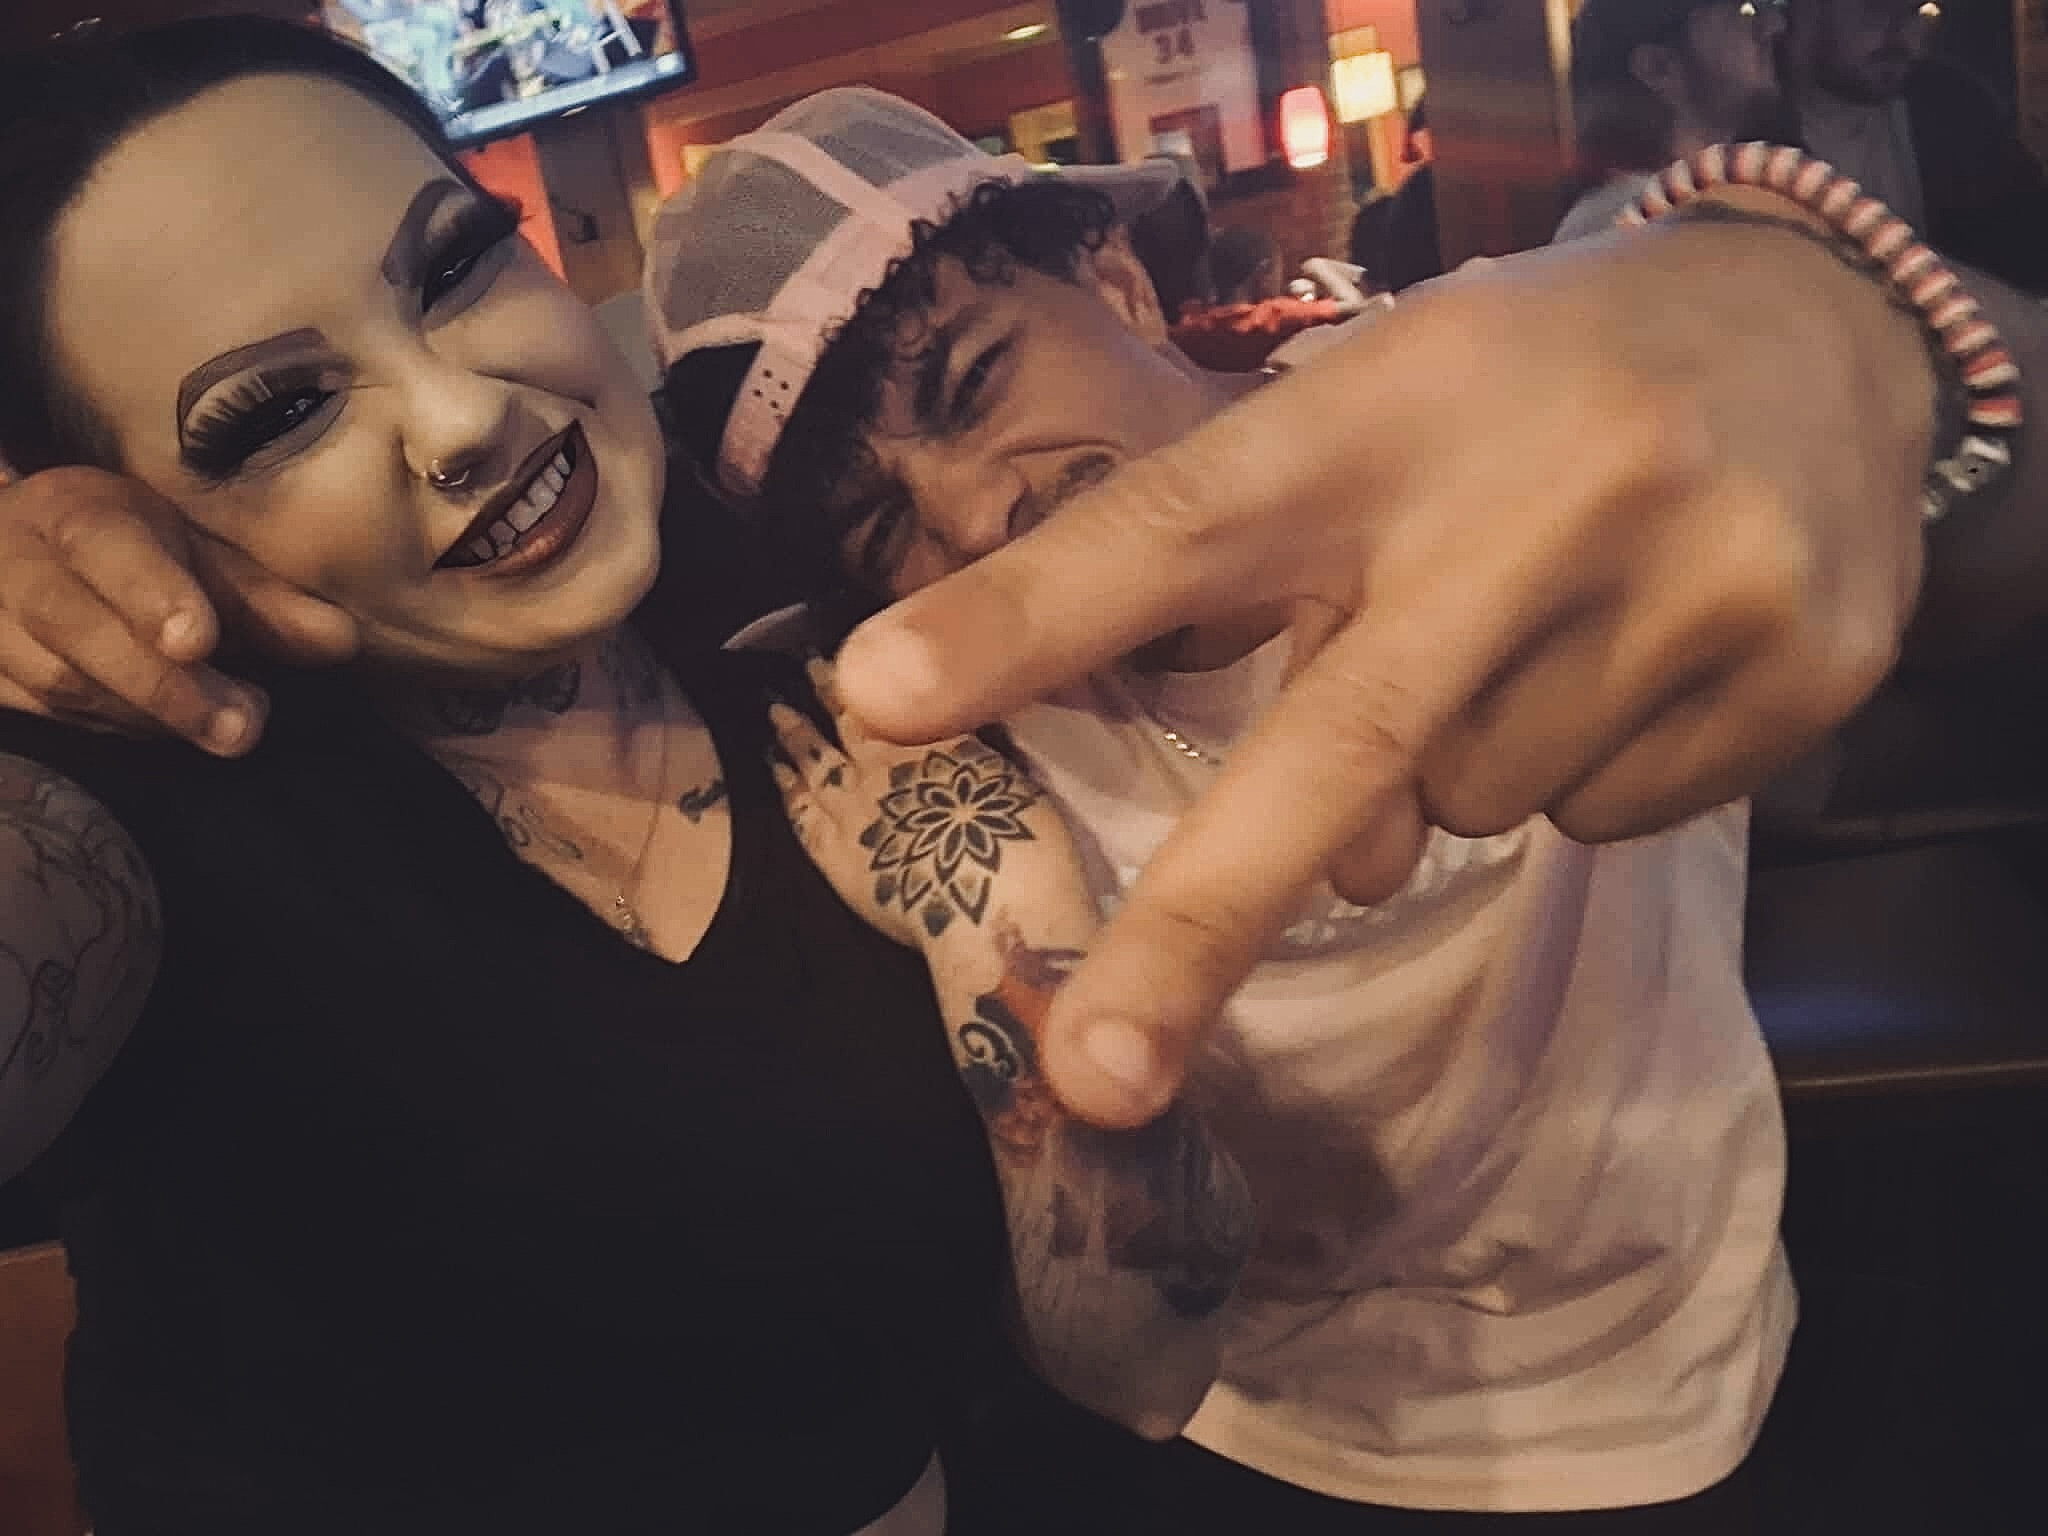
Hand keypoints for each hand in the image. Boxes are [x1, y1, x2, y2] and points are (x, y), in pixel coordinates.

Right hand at [0, 468, 357, 753]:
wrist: (21, 552)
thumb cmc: (130, 551)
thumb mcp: (195, 551)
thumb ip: (262, 597)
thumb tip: (340, 641)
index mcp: (72, 512)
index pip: (104, 547)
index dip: (151, 593)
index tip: (199, 640)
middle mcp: (14, 565)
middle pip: (73, 627)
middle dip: (162, 684)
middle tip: (240, 728)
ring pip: (59, 684)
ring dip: (150, 716)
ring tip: (227, 731)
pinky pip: (52, 717)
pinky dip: (119, 730)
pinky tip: (171, 733)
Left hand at [770, 662, 1094, 953]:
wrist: (990, 903)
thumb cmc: (1024, 847)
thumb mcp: (1012, 777)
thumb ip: (975, 748)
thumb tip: (964, 723)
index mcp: (934, 740)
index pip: (891, 699)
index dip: (868, 679)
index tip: (852, 658)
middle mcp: (886, 764)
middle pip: (847, 720)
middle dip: (825, 692)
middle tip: (807, 666)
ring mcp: (853, 807)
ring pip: (814, 760)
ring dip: (794, 732)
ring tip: (776, 710)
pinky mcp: (834, 853)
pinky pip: (800, 810)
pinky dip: (785, 784)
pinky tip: (775, 768)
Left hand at [836, 218, 1934, 1127]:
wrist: (1825, 325)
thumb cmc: (1532, 385)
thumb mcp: (1386, 408)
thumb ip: (1298, 594)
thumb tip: (1331, 868)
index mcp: (1385, 407)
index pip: (1178, 522)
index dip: (1025, 619)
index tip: (877, 702)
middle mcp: (1531, 493)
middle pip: (1335, 746)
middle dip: (1198, 926)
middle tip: (1091, 1078)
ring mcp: (1680, 585)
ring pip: (1475, 813)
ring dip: (1454, 765)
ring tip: (1523, 622)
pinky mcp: (1793, 672)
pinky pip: (1605, 820)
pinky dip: (1581, 771)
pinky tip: (1627, 648)